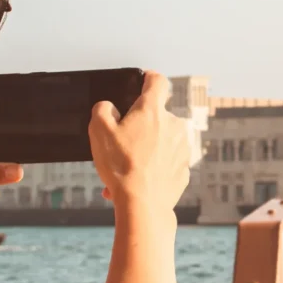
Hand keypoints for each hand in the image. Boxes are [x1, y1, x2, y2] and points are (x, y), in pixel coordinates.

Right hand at [89, 72, 188, 211]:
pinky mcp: (184, 168)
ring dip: (144, 150)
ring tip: (125, 169)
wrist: (143, 204)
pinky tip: (137, 182)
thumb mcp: (98, 131)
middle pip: (156, 116)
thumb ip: (102, 110)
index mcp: (153, 110)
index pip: (157, 81)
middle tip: (121, 144)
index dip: (147, 78)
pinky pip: (166, 162)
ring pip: (160, 141)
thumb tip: (108, 107)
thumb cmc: (121, 166)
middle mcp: (174, 125)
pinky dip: (152, 168)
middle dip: (139, 127)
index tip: (141, 82)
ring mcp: (182, 147)